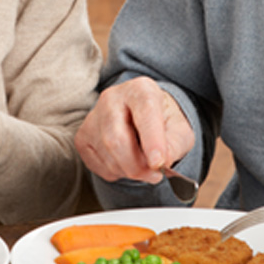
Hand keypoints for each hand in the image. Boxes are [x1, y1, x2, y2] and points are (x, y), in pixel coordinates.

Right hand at [74, 76, 194, 183]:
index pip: (145, 112)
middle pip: (117, 139)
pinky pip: (97, 164)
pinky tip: (125, 161)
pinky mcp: (82, 136)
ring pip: (108, 155)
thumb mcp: (180, 130)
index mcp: (141, 89)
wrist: (142, 118)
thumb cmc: (163, 122)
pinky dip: (116, 172)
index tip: (158, 163)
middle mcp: (112, 98)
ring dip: (129, 171)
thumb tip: (162, 162)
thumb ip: (175, 145)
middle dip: (138, 166)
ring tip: (142, 164)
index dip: (152, 140)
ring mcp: (93, 116)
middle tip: (154, 175)